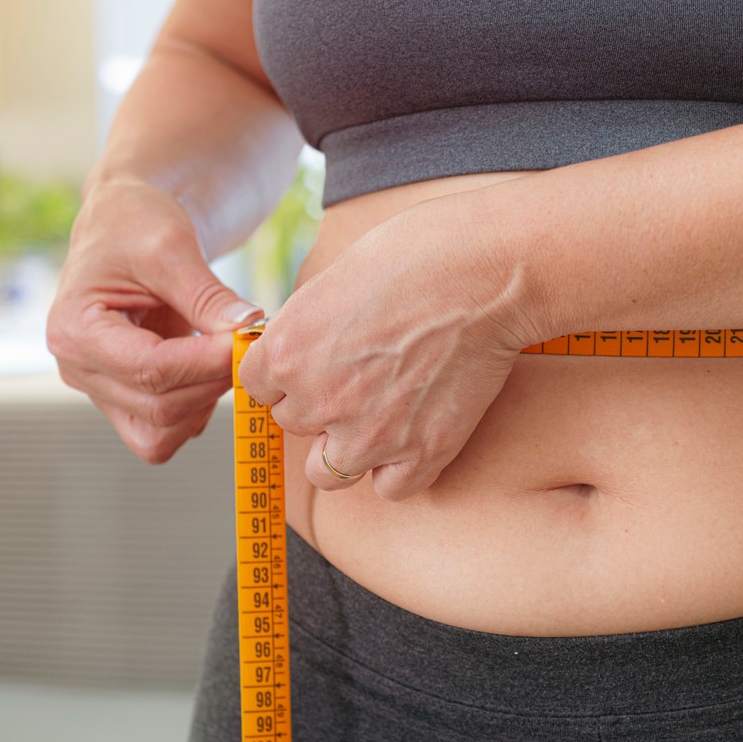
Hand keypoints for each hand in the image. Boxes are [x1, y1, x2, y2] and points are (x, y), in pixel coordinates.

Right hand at [47, 176, 264, 462]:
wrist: (124, 226)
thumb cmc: (136, 225)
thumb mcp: (171, 245)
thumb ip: (207, 294)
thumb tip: (248, 329)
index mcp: (73, 329)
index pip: (148, 369)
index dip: (207, 363)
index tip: (248, 339)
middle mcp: (77, 369)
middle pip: (157, 407)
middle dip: (213, 381)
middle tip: (248, 343)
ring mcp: (98, 390)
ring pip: (159, 433)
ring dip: (205, 402)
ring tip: (227, 353)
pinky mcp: (122, 399)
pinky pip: (162, 432)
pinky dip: (195, 409)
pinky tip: (211, 367)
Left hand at [237, 191, 536, 500]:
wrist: (484, 272)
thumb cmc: (416, 253)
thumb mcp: (336, 275)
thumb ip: (309, 323)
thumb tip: (306, 342)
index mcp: (285, 352)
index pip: (257, 387)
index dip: (288, 373)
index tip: (315, 360)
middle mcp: (317, 401)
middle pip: (294, 424)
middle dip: (320, 404)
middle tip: (363, 373)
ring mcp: (369, 434)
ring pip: (329, 472)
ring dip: (347, 449)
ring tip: (379, 416)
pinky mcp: (422, 451)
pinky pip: (392, 487)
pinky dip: (400, 469)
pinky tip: (415, 435)